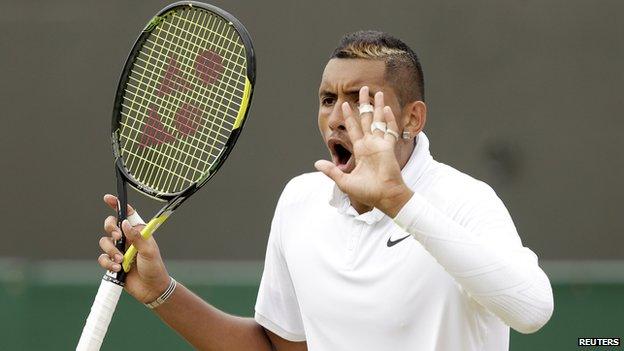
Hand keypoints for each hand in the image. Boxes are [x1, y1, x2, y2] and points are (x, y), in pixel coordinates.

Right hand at [98, 194, 169, 303]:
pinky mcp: (113, 263)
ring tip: (121, 261)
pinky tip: (118, 269)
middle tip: (117, 236)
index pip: (127, 215)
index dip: (117, 205)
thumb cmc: (154, 268)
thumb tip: (124, 222)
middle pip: (110, 225)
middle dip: (110, 228)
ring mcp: (119, 251)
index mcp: (138, 232)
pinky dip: (108, 263)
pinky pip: (102, 258)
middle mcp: (127, 239)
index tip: (107, 198)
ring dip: (111, 250)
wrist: (151, 289)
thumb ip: (137, 237)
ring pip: (104, 242)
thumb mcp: (148, 251)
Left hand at [314, 87, 412, 216]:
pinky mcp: (389, 147)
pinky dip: (388, 119)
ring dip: (377, 106)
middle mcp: (371, 145)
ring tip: (377, 92)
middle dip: (364, 104)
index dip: (349, 116)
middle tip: (364, 89)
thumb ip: (332, 171)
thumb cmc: (367, 192)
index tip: (346, 104)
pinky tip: (386, 107)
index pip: (353, 128)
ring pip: (379, 120)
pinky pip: (390, 130)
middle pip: (367, 119)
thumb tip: (316, 163)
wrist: (384, 197)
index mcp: (361, 151)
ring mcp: (381, 144)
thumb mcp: (345, 182)